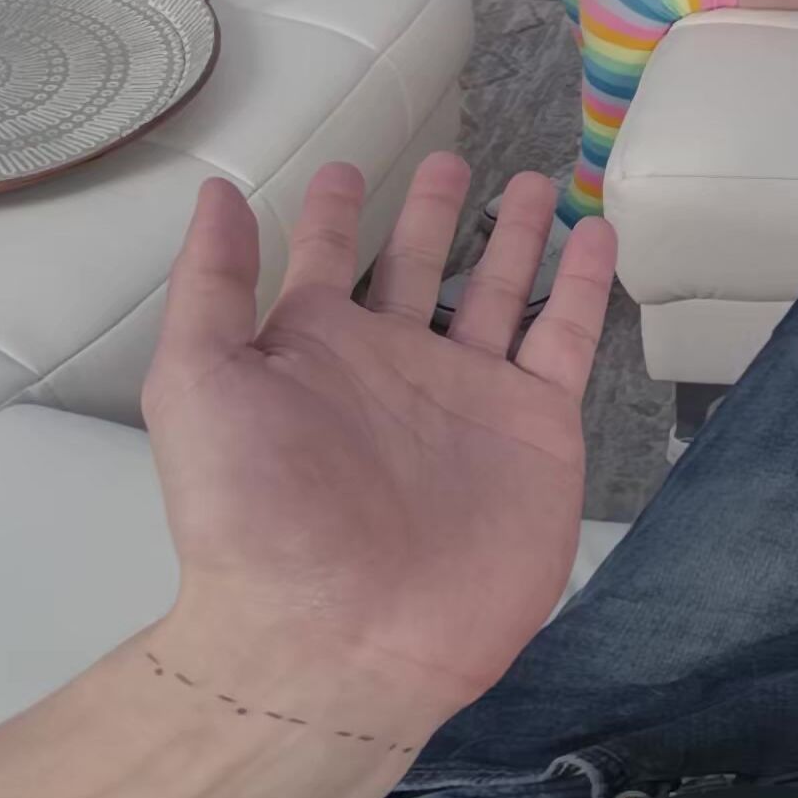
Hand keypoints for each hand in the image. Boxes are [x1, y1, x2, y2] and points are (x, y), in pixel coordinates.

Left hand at [133, 155, 610, 739]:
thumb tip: (220, 193)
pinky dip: (587, 287)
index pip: (328, 262)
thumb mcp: (198, 384)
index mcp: (313, 351)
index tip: (348, 168)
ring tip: (537, 183)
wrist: (338, 636)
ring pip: (500, 293)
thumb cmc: (254, 514)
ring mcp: (471, 396)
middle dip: (435, 216)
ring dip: (517, 239)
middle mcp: (395, 366)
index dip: (335, 214)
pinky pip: (568, 340)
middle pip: (420, 269)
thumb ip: (213, 286)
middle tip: (454, 160)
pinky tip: (599, 237)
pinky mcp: (538, 430)